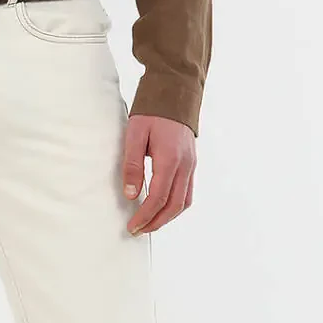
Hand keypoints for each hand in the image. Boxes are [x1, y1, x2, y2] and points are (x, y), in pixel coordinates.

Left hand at [121, 114, 195, 233]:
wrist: (175, 92)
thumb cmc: (152, 112)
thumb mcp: (135, 134)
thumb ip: (132, 165)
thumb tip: (130, 194)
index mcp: (170, 159)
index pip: (158, 198)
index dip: (145, 216)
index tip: (132, 226)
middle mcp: (185, 165)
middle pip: (174, 206)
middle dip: (156, 222)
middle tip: (138, 230)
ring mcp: (191, 164)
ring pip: (184, 202)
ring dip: (167, 217)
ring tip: (149, 223)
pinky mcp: (192, 162)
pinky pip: (188, 192)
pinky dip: (176, 206)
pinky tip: (162, 207)